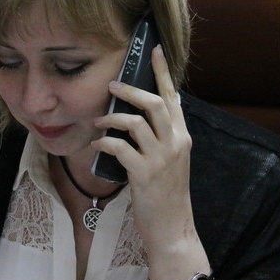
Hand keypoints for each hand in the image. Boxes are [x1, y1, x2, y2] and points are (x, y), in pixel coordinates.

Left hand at [91, 45, 194, 260]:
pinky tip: (97, 145)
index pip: (173, 98)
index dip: (163, 73)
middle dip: (131, 90)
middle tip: (112, 84)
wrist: (173, 228)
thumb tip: (137, 116)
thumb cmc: (167, 193)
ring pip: (135, 123)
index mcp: (182, 137)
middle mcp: (176, 143)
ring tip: (98, 120)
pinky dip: (104, 143)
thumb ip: (161, 137)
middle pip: (154, 104)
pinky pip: (119, 148)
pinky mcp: (144, 174)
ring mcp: (161, 159)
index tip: (155, 51)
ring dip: (112, 117)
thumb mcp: (171, 160)